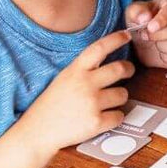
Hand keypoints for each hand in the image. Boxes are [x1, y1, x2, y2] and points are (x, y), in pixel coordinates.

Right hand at [20, 30, 134, 152]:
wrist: (38, 132)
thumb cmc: (52, 105)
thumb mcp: (64, 79)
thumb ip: (83, 70)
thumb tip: (109, 61)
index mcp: (75, 71)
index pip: (99, 48)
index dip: (115, 39)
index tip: (127, 35)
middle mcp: (85, 83)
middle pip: (119, 68)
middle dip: (128, 69)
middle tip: (128, 70)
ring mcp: (91, 103)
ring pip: (123, 94)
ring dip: (119, 98)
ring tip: (105, 103)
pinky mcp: (96, 122)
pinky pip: (120, 116)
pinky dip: (114, 118)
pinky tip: (101, 118)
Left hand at [125, 0, 166, 68]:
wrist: (147, 40)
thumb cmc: (144, 23)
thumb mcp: (134, 13)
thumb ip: (137, 12)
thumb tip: (144, 17)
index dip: (163, 19)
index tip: (150, 27)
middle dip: (159, 35)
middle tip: (147, 35)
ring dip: (163, 47)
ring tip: (155, 43)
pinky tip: (162, 52)